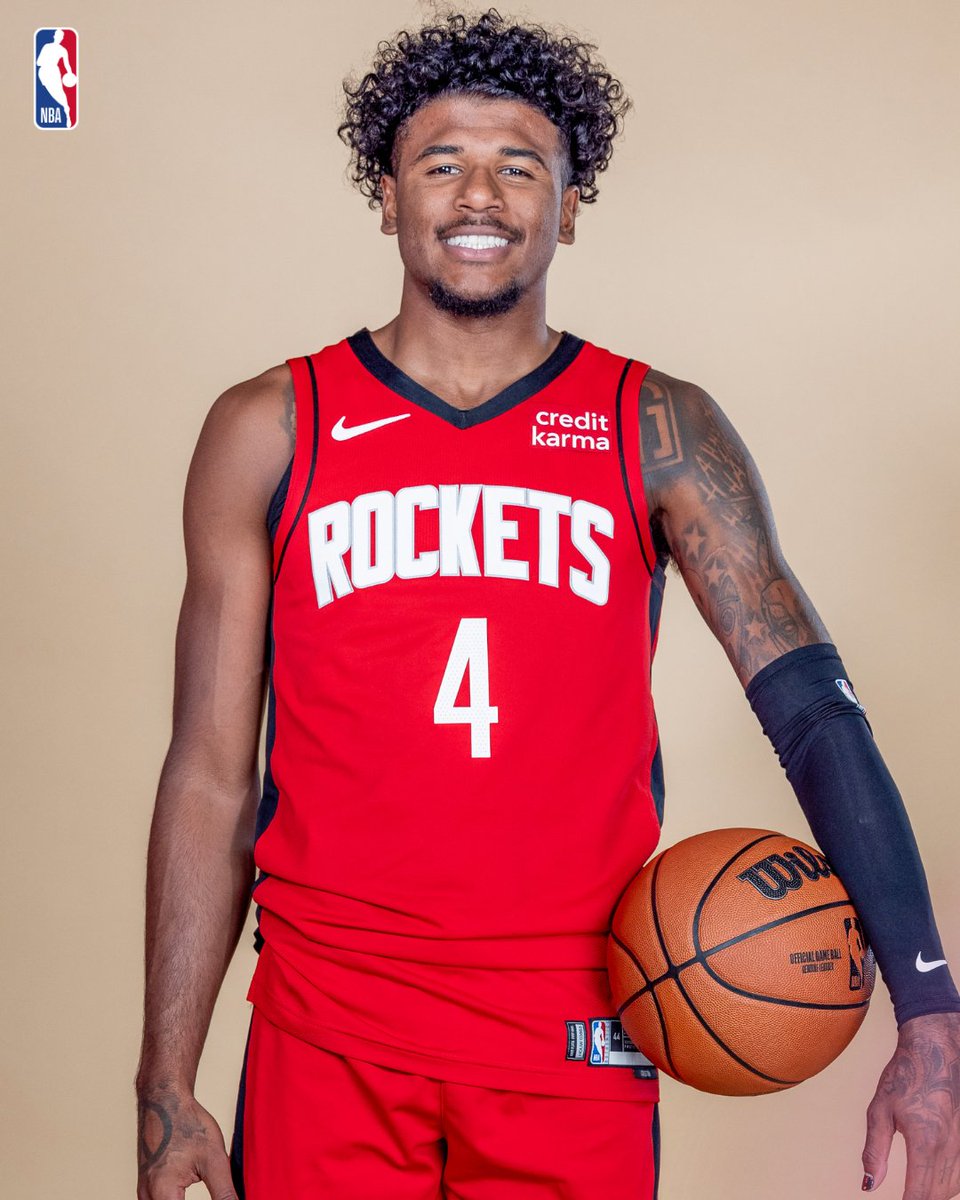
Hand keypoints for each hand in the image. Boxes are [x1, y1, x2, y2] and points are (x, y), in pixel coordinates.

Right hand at [137, 1084, 237, 1199]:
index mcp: (162, 1194)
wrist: (164, 1099)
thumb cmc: (188, 1124)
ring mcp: (143, 1193)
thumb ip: (224, 1193)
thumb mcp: (213, 1159)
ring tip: (211, 1195)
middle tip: (220, 1199)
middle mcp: (147, 1198)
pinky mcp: (146, 1187)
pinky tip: (186, 1197)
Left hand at [862, 1012, 959, 1198]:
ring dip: (935, 1194)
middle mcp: (951, 1147)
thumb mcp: (880, 1110)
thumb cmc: (906, 1076)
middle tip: (902, 1199)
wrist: (938, 1050)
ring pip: (954, 1188)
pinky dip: (949, 1183)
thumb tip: (869, 1185)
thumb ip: (875, 1151)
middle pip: (938, 1196)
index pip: (920, 1195)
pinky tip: (935, 1180)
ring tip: (915, 1190)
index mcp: (926, 1142)